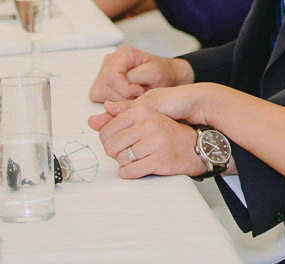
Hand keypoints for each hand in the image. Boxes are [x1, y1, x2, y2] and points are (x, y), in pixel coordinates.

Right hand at [88, 45, 192, 101]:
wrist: (164, 76)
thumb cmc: (162, 73)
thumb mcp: (155, 73)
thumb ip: (137, 77)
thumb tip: (122, 85)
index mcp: (123, 53)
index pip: (113, 75)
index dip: (125, 89)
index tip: (139, 91)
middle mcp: (111, 60)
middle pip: (105, 84)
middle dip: (122, 96)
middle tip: (138, 96)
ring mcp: (103, 71)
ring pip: (100, 92)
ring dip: (118, 100)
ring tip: (134, 96)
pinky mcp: (101, 83)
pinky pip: (98, 96)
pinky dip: (112, 101)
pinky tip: (126, 98)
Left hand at [88, 101, 205, 178]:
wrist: (193, 146)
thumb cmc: (166, 133)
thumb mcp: (143, 119)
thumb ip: (117, 119)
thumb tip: (91, 121)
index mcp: (142, 111)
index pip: (107, 130)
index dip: (108, 140)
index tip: (119, 142)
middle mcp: (149, 124)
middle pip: (110, 146)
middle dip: (115, 153)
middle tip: (128, 152)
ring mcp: (155, 142)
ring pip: (120, 159)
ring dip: (124, 163)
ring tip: (137, 158)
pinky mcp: (159, 160)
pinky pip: (129, 171)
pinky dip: (129, 173)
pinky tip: (138, 167)